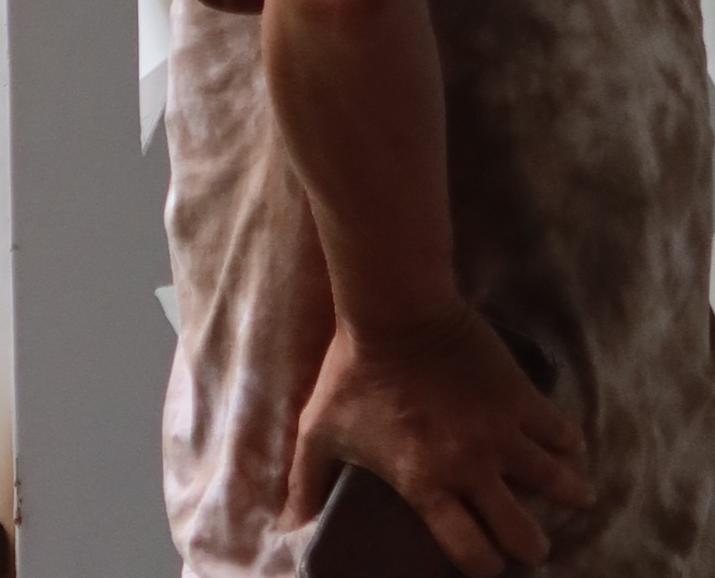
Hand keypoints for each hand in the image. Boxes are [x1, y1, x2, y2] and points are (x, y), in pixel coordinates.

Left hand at [283, 304, 594, 576]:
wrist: (394, 309)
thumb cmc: (354, 370)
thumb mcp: (321, 430)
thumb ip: (306, 483)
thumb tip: (288, 529)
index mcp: (426, 485)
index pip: (471, 554)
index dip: (482, 566)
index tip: (485, 562)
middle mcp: (471, 468)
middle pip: (522, 534)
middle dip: (529, 546)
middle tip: (529, 541)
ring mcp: (502, 433)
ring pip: (557, 486)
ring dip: (567, 496)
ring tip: (574, 496)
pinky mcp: (520, 397)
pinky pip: (561, 431)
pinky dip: (566, 442)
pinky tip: (565, 445)